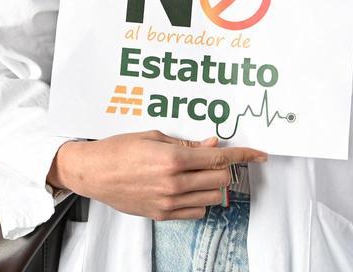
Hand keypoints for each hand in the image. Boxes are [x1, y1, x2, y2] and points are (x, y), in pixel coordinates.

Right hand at [47, 131, 266, 220]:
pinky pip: (197, 212)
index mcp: (172, 159)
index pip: (219, 158)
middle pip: (221, 180)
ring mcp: (169, 202)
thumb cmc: (118, 150)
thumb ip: (186, 143)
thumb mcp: (153, 137)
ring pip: (213, 198)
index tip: (259, 154)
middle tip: (216, 159)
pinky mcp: (163, 214)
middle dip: (224, 168)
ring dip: (214, 185)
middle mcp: (174, 183)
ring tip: (201, 174)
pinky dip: (201, 201)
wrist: (93, 172)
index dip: (244, 155)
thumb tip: (211, 144)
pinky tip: (190, 189)